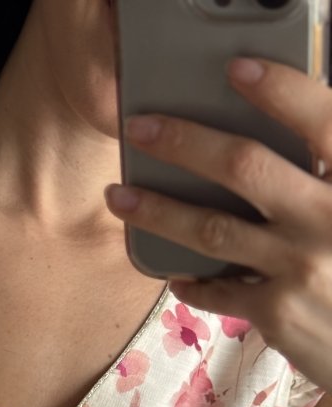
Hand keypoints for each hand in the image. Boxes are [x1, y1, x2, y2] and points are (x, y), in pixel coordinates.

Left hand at [103, 55, 331, 396]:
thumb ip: (326, 182)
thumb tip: (281, 152)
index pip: (322, 120)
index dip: (279, 90)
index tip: (236, 70)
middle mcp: (330, 218)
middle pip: (245, 166)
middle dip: (184, 143)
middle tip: (140, 130)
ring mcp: (301, 266)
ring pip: (213, 229)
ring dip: (158, 211)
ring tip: (120, 197)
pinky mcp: (278, 312)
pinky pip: (217, 289)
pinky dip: (192, 283)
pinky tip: (176, 276)